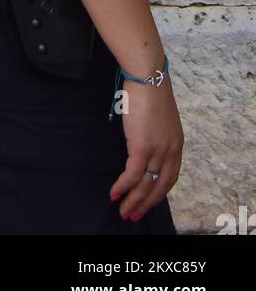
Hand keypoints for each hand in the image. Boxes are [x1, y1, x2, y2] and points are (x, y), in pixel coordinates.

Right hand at [109, 77, 183, 221]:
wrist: (147, 76)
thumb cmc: (148, 89)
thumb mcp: (158, 117)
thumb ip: (154, 133)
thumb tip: (141, 140)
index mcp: (176, 144)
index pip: (170, 176)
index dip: (158, 192)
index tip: (146, 200)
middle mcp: (171, 151)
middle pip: (160, 186)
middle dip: (146, 203)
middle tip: (133, 215)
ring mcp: (158, 150)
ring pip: (146, 184)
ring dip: (133, 201)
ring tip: (123, 211)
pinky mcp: (142, 147)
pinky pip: (132, 174)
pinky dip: (123, 187)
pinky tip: (114, 194)